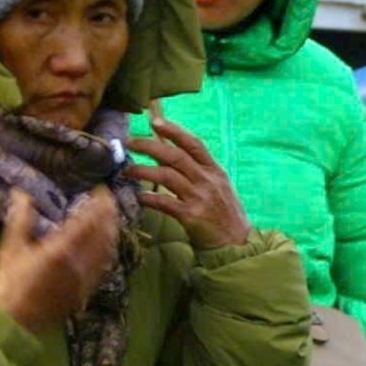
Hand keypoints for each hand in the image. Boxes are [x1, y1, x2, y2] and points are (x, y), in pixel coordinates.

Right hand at [0, 188, 120, 332]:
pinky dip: (108, 249)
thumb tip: (21, 193)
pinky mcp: (86, 290)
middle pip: (104, 234)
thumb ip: (20, 219)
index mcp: (60, 251)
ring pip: (108, 250)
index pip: (88, 221)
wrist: (15, 320)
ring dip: (112, 230)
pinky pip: (104, 265)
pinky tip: (106, 243)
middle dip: (110, 215)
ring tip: (111, 217)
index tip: (101, 190)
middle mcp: (78, 264)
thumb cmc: (10, 283)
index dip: (99, 204)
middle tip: (109, 200)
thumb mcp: (11, 248)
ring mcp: (85, 278)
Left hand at [132, 104, 249, 250]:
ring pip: (166, 175)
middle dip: (149, 146)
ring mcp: (199, 197)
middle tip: (130, 143)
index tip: (154, 122)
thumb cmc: (226, 214)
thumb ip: (200, 171)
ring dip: (143, 171)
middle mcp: (207, 180)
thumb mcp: (219, 186)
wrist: (237, 243)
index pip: (193, 143)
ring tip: (127, 171)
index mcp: (214, 170)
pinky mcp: (191, 216)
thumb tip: (174, 155)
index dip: (174, 130)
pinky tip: (138, 197)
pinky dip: (149, 198)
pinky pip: (164, 202)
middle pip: (175, 156)